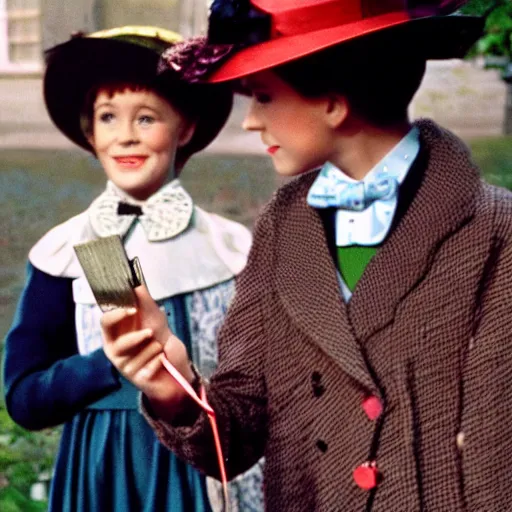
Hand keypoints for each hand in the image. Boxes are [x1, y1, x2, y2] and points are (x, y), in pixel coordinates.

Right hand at [101, 285, 194, 409]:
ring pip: (137, 356)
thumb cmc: (159, 336)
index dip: (116, 316)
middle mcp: (116, 351)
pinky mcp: (138, 379)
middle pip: (116, 346)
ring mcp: (126, 367)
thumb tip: (136, 283)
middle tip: (151, 332)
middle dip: (135, 339)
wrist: (175, 360)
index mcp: (115, 333)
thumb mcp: (153, 315)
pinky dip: (159, 360)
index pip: (105, 323)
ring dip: (154, 348)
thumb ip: (144, 301)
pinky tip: (162, 359)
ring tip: (160, 347)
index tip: (131, 309)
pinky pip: (149, 368)